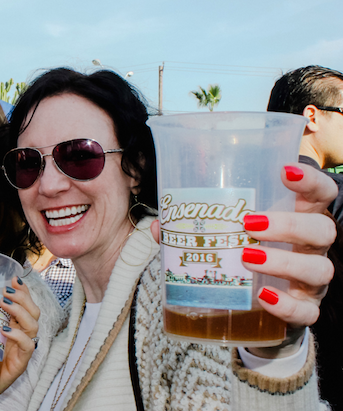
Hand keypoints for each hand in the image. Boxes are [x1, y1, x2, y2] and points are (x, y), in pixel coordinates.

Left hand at [0, 276, 38, 410]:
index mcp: (11, 324)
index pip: (25, 303)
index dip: (23, 290)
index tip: (13, 279)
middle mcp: (19, 334)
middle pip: (33, 311)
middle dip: (22, 296)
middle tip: (5, 291)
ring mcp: (21, 349)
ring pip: (33, 325)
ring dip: (20, 310)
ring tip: (4, 303)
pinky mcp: (19, 363)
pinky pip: (27, 346)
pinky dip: (19, 336)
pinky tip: (6, 330)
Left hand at [150, 164, 336, 355]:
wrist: (254, 307)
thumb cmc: (241, 256)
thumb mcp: (225, 234)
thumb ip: (195, 226)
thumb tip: (162, 225)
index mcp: (297, 218)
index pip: (319, 194)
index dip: (310, 180)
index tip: (284, 172)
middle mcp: (311, 247)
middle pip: (322, 229)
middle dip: (290, 224)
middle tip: (250, 224)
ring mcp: (311, 281)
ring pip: (319, 269)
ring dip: (285, 262)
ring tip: (247, 257)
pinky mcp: (304, 310)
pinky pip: (307, 312)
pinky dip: (287, 305)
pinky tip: (264, 296)